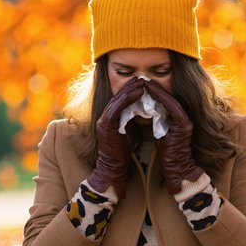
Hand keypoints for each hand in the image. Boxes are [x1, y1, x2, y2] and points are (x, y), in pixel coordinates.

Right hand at [86, 76, 145, 198]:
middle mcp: (104, 117)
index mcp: (109, 118)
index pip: (120, 99)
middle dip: (130, 86)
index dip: (130, 90)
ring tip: (142, 81)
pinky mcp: (106, 125)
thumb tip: (142, 109)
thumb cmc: (123, 153)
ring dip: (130, 89)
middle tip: (142, 77)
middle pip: (117, 96)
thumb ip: (131, 120)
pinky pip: (117, 107)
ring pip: (117, 99)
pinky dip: (128, 98)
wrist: (113, 169)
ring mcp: (103, 121)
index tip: (142, 82)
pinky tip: (139, 92)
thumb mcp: (128, 132)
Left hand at [144, 80, 204, 193]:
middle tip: (142, 79)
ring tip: (145, 81)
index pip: (165, 101)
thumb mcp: (161, 134)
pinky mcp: (183, 124)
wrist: (177, 168)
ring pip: (170, 100)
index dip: (155, 91)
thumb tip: (146, 112)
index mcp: (179, 119)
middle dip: (155, 88)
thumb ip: (158, 122)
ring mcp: (185, 120)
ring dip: (157, 89)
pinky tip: (150, 90)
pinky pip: (171, 106)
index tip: (142, 83)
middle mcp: (184, 117)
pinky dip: (161, 97)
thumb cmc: (167, 154)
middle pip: (168, 97)